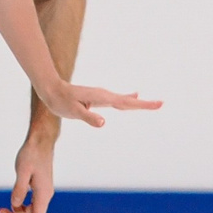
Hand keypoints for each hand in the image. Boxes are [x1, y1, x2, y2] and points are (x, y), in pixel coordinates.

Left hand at [0, 131, 56, 212]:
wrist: (41, 141)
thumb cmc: (32, 154)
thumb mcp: (22, 171)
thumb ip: (18, 189)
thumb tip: (15, 205)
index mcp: (43, 193)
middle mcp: (45, 195)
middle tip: (0, 211)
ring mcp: (43, 192)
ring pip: (31, 210)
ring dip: (17, 211)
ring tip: (3, 207)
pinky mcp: (40, 188)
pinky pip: (31, 203)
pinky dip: (21, 204)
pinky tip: (14, 199)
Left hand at [28, 79, 159, 128]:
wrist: (52, 90)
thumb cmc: (61, 102)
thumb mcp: (74, 112)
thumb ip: (89, 117)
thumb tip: (104, 123)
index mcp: (103, 98)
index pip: (126, 103)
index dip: (143, 104)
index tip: (158, 104)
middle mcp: (105, 95)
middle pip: (129, 101)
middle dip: (145, 103)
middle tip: (161, 104)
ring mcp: (102, 96)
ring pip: (124, 99)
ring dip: (138, 101)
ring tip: (151, 102)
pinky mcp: (98, 97)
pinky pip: (117, 99)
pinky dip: (127, 98)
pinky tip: (132, 95)